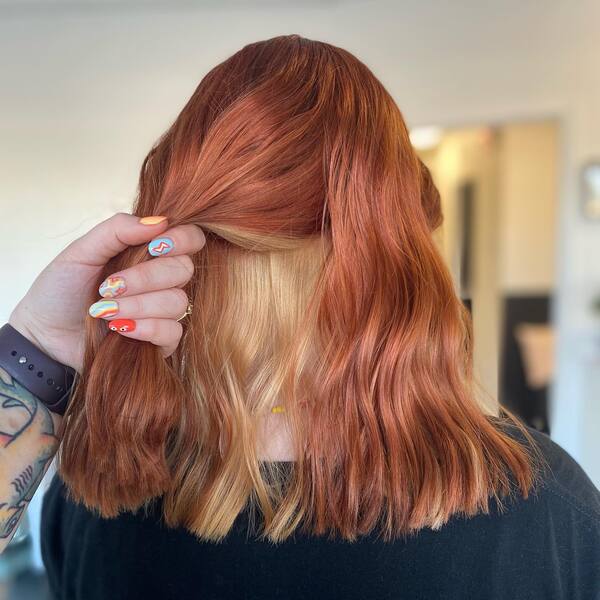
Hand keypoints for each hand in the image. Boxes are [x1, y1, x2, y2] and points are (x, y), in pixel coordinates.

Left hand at [8, 213, 205, 371]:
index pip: (190, 239)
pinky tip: (120, 329)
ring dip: (138, 305)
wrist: (44, 332)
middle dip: (145, 278)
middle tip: (109, 286)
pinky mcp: (161, 341)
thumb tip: (159, 221)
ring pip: (176, 302)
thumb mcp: (82, 251)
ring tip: (105, 311)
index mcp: (149, 252)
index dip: (182, 240)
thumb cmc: (61, 289)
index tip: (155, 246)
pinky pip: (173, 332)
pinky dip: (146, 328)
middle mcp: (162, 280)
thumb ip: (118, 230)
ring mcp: (163, 311)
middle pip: (183, 270)